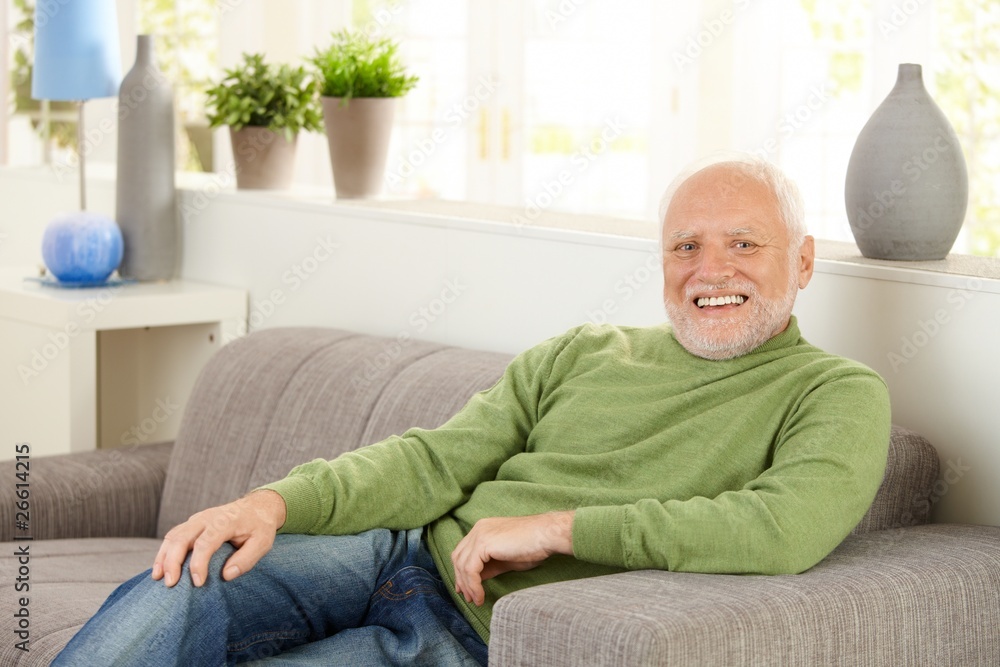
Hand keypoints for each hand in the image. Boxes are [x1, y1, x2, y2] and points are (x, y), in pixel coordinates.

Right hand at [151, 489, 285, 587]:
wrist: (257, 507)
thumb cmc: (260, 526)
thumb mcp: (263, 542)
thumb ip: (247, 559)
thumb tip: (226, 576)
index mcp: (225, 521)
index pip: (206, 542)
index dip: (198, 564)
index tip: (198, 583)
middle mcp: (207, 517)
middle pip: (182, 537)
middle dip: (173, 561)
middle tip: (170, 583)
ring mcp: (197, 519)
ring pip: (173, 536)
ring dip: (163, 557)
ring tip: (158, 578)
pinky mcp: (192, 524)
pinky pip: (173, 536)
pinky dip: (164, 552)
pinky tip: (160, 569)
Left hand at [450, 511, 573, 606]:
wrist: (547, 535)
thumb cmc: (533, 547)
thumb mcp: (506, 559)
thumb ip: (490, 566)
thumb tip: (476, 580)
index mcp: (483, 529)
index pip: (463, 552)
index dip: (462, 572)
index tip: (466, 590)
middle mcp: (478, 528)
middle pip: (458, 557)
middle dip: (461, 580)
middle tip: (469, 598)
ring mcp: (479, 534)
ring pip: (462, 565)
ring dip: (468, 586)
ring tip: (476, 600)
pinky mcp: (483, 543)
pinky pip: (470, 569)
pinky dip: (473, 585)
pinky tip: (480, 596)